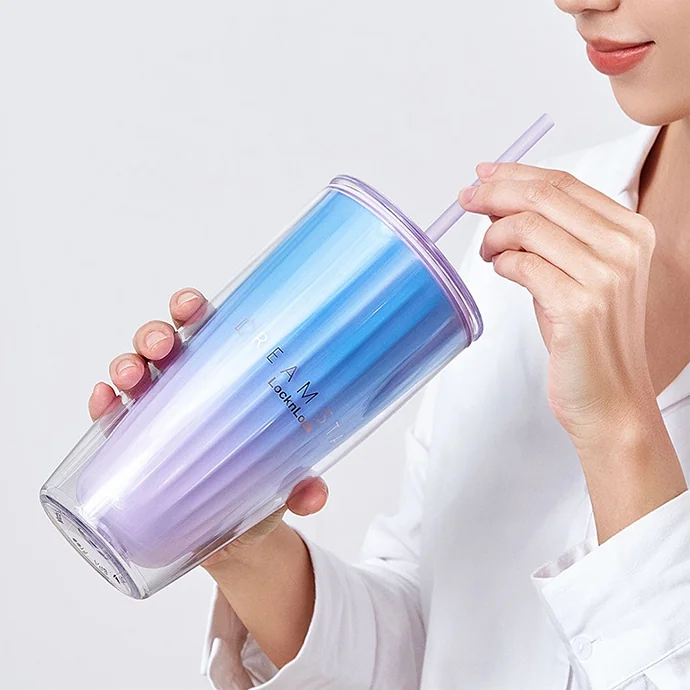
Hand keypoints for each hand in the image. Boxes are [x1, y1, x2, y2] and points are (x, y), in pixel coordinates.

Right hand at [87, 286, 327, 565]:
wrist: (229, 542)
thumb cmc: (258, 492)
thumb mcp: (283, 487)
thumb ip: (302, 490)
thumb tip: (314, 495)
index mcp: (227, 381)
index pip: (209, 334)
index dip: (195, 311)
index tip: (193, 307)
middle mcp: (188, 389)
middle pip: (165, 345)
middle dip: (157, 333)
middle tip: (165, 345)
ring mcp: (156, 415)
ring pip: (133, 373)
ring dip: (127, 363)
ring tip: (132, 375)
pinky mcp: (131, 447)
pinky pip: (111, 419)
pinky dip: (103, 405)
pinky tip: (104, 400)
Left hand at [458, 162, 657, 448]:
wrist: (609, 398)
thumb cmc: (587, 338)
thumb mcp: (577, 274)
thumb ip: (550, 236)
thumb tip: (499, 203)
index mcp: (630, 230)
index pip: (565, 182)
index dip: (517, 173)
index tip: (483, 175)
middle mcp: (625, 246)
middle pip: (545, 195)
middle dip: (495, 192)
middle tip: (466, 200)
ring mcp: (606, 275)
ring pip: (529, 226)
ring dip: (494, 235)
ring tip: (486, 251)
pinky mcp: (580, 305)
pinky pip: (523, 264)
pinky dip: (502, 262)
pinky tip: (499, 269)